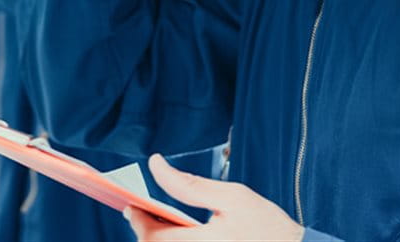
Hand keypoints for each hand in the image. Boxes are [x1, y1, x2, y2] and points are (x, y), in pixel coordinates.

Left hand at [124, 154, 303, 241]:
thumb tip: (156, 165)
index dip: (138, 220)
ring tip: (160, 224)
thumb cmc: (268, 228)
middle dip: (146, 232)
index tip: (131, 205)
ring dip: (157, 241)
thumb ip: (189, 184)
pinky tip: (177, 237)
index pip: (152, 238)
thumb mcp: (233, 197)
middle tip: (141, 211)